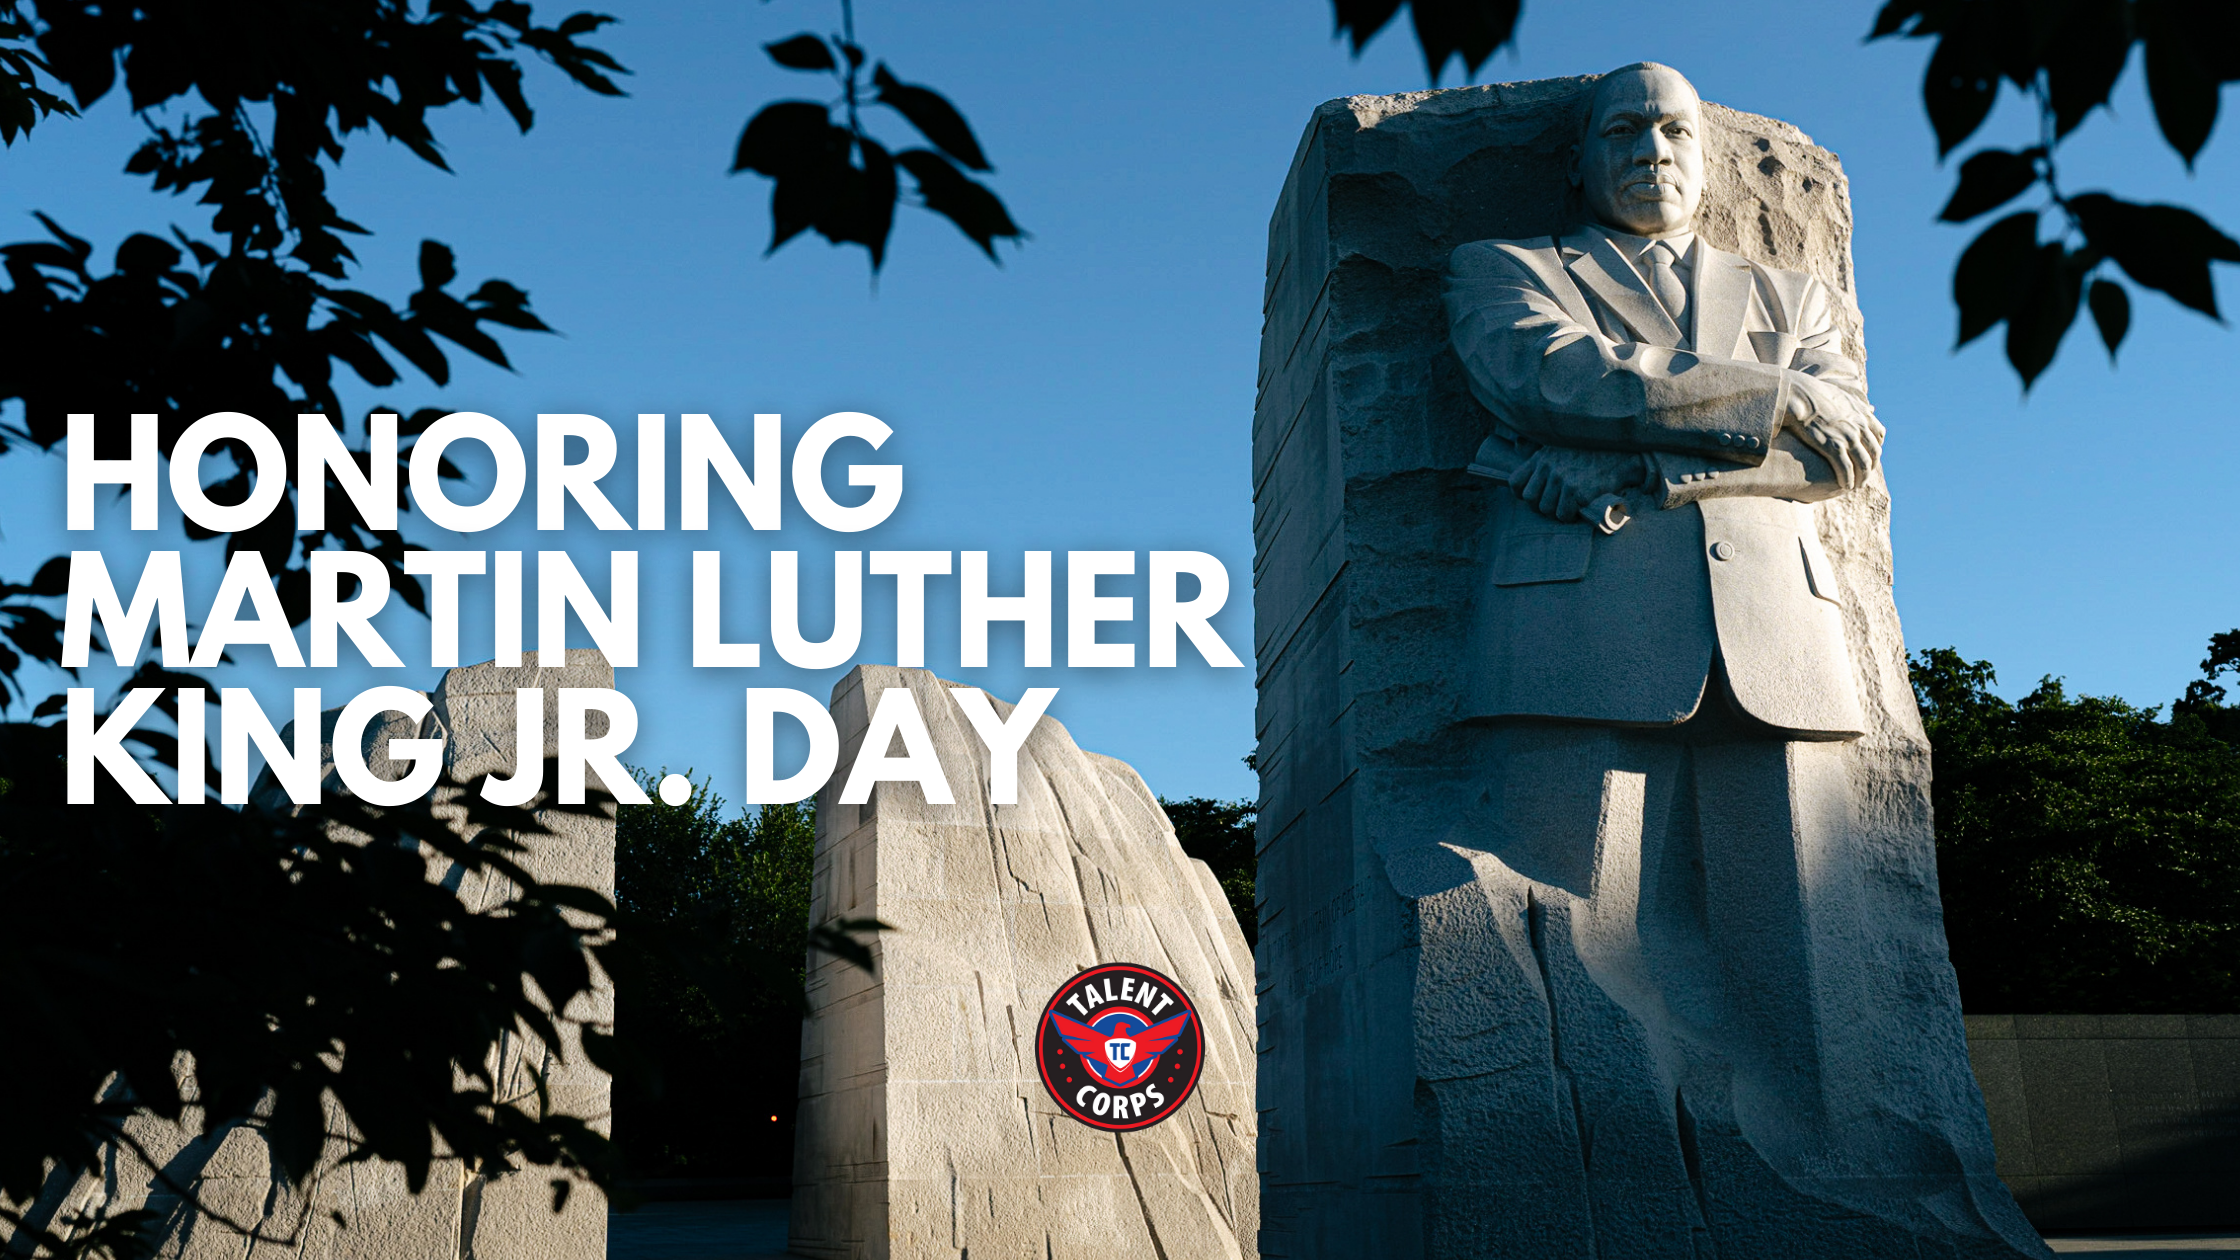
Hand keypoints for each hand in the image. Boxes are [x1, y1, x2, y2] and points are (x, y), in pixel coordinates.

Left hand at [1513, 446, 1647, 522]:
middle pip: (1530, 499)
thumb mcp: (1559, 444)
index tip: (1535, 497)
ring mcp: (1562, 479)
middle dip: (1541, 507)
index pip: (1516, 482)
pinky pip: (1563, 514)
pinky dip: (1570, 516)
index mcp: (1541, 457)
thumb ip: (1538, 449)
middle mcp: (1548, 467)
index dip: (1522, 494)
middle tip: (1556, 505)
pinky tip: (1579, 509)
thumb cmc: (1590, 452)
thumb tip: (1516, 443)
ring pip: (1546, 509)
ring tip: (1569, 507)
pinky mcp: (1576, 490)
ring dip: (1557, 513)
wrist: (1621, 455)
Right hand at [1782, 374, 1882, 490]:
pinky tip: (1845, 486)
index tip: (1870, 456)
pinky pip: (1846, 469)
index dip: (1876, 448)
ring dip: (1862, 478)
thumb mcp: (1841, 394)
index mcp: (1862, 414)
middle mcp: (1859, 427)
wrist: (1799, 396)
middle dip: (1871, 467)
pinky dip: (1848, 480)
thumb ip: (1854, 403)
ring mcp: (1848, 437)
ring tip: (1856, 486)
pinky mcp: (1833, 447)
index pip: (1879, 435)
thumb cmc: (1814, 393)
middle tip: (1864, 476)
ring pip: (1863, 464)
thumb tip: (1863, 405)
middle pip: (1874, 452)